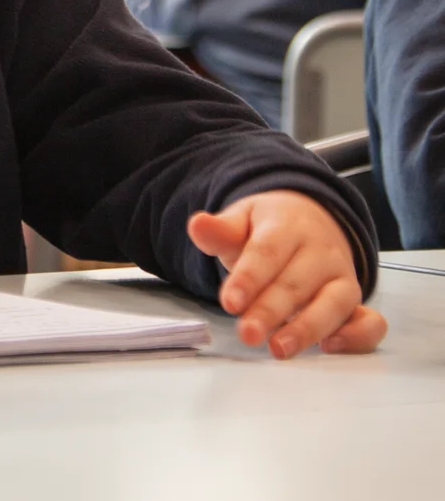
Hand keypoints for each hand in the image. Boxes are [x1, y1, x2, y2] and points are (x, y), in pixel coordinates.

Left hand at [186, 190, 386, 358]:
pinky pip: (370, 321)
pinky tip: (329, 349)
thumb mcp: (241, 220)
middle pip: (296, 283)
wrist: (309, 219)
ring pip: (333, 304)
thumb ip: (221, 230)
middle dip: (271, 311)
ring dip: (308, 329)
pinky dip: (358, 336)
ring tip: (278, 349)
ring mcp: (342, 277)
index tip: (229, 303)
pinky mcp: (356, 302)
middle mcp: (321, 252)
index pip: (268, 252)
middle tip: (247, 335)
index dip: (249, 278)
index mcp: (288, 226)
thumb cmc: (267, 228)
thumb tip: (198, 225)